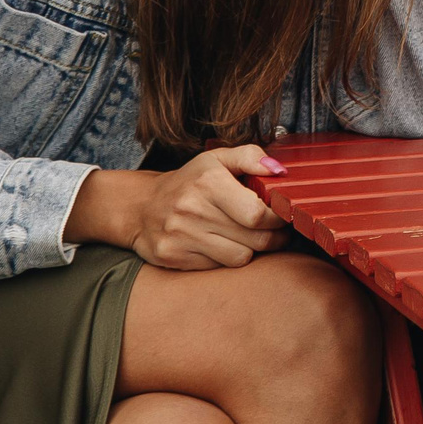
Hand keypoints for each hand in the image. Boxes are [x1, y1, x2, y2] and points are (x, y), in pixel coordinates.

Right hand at [71, 145, 292, 270]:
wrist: (140, 206)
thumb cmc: (189, 182)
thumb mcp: (216, 159)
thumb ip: (250, 157)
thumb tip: (280, 170)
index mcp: (208, 182)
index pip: (257, 213)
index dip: (278, 219)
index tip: (282, 217)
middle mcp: (192, 209)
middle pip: (255, 239)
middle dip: (274, 238)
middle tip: (276, 233)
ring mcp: (180, 236)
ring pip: (240, 258)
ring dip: (251, 250)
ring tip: (248, 238)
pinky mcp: (173, 257)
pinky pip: (217, 267)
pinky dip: (226, 258)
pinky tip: (222, 244)